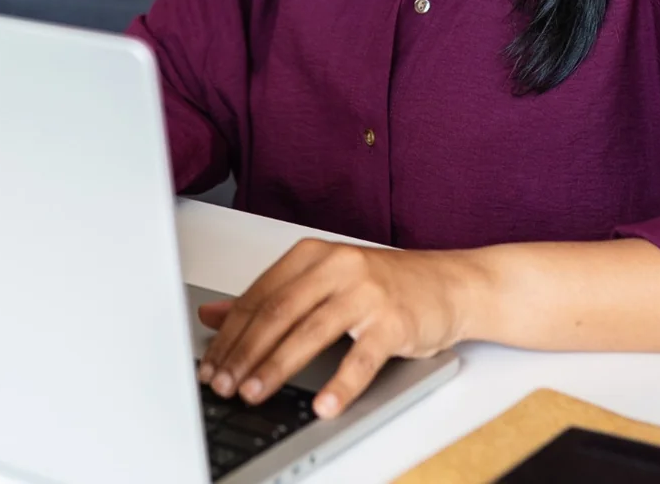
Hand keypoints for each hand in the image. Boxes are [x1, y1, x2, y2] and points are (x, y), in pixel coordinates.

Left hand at [195, 238, 479, 419]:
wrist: (449, 285)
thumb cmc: (384, 287)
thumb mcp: (321, 284)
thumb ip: (268, 298)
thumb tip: (212, 316)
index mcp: (312, 255)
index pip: (259, 297)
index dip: (230, 335)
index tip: (210, 364)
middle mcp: (337, 266)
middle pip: (278, 312)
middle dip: (245, 353)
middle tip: (223, 384)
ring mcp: (366, 292)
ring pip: (311, 332)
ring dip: (277, 367)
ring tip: (254, 393)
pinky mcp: (394, 320)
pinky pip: (362, 357)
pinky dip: (340, 384)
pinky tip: (323, 404)